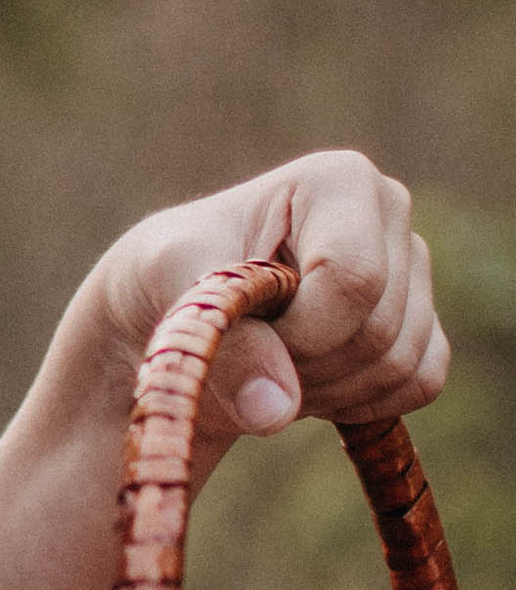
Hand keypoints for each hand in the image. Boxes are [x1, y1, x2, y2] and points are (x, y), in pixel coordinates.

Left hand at [81, 151, 446, 463]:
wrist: (171, 312)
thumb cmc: (167, 277)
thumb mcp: (174, 290)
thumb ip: (225, 341)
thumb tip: (275, 410)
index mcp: (341, 179)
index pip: (354, 279)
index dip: (301, 330)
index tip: (246, 327)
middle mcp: (389, 213)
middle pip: (379, 330)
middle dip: (304, 366)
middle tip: (247, 352)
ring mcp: (413, 269)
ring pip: (400, 364)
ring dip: (323, 391)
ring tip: (268, 363)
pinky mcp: (422, 322)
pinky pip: (419, 384)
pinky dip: (358, 403)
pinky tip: (306, 382)